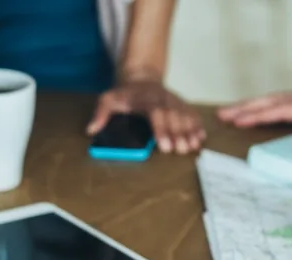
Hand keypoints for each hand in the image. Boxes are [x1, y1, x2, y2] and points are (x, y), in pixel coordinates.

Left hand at [87, 78, 204, 153]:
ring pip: (185, 115)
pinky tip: (200, 138)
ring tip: (193, 146)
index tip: (164, 147)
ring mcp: (174, 101)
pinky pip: (191, 113)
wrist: (142, 78)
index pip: (156, 114)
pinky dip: (197, 125)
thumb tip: (91, 130)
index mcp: (147, 99)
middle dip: (178, 134)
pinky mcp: (181, 104)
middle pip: (174, 117)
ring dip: (190, 131)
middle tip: (180, 150)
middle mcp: (164, 99)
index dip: (161, 129)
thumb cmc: (125, 94)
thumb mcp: (108, 99)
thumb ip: (101, 113)